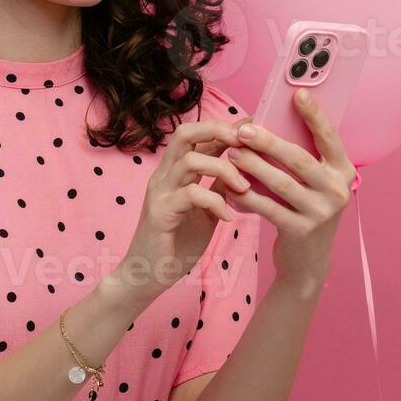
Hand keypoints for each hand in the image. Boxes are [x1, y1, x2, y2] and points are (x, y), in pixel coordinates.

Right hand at [110, 118, 257, 309]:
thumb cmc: (176, 243)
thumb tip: (242, 167)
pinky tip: (229, 217)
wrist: (148, 275)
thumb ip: (217, 188)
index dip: (224, 126)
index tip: (252, 125)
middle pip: (185, 133)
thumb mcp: (205, 211)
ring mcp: (160, 192)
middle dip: (218, 131)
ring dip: (224, 170)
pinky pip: (191, 195)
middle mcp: (164, 175)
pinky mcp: (161, 213)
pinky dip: (216, 202)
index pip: (197, 135)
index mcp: (174, 171)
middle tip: (246, 144)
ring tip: (243, 188)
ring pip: (190, 161)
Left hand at [226, 89, 357, 294]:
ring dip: (253, 166)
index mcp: (344, 171)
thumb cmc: (306, 207)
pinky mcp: (301, 231)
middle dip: (269, 142)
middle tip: (243, 129)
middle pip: (299, 159)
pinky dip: (246, 196)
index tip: (298, 93)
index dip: (315, 115)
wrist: (308, 259)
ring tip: (231, 154)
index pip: (330, 137)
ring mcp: (321, 213)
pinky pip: (268, 208)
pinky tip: (228, 186)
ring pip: (281, 183)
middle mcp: (337, 191)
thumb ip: (303, 156)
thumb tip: (271, 120)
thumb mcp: (314, 182)